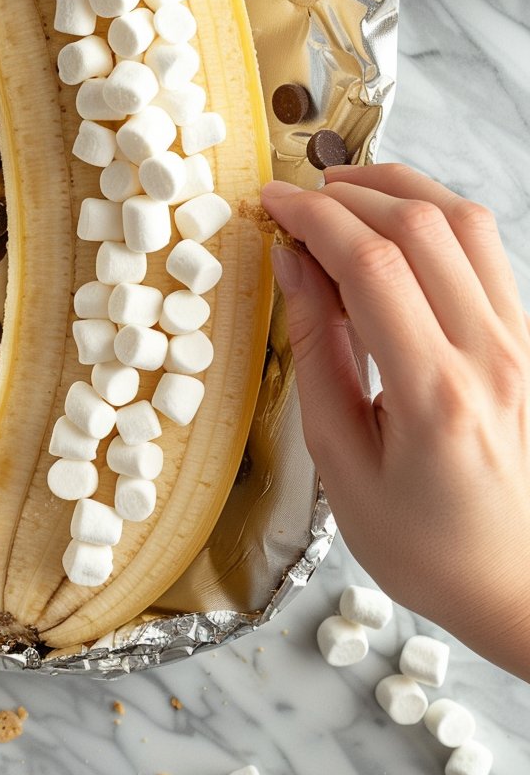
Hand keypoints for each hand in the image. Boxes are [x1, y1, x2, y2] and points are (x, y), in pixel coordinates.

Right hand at [261, 164, 529, 678]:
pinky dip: (435, 215)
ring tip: (342, 193)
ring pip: (464, 219)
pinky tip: (394, 226)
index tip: (270, 205)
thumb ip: (317, 352)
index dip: (312, 217)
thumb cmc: (425, 545)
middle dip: (346, 193)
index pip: (371, 262)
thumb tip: (293, 265)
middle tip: (296, 201)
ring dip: (398, 189)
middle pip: (420, 224)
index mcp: (434, 393)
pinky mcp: (527, 338)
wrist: (518, 585)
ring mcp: (519, 341)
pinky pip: (485, 248)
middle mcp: (490, 353)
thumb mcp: (340, 463)